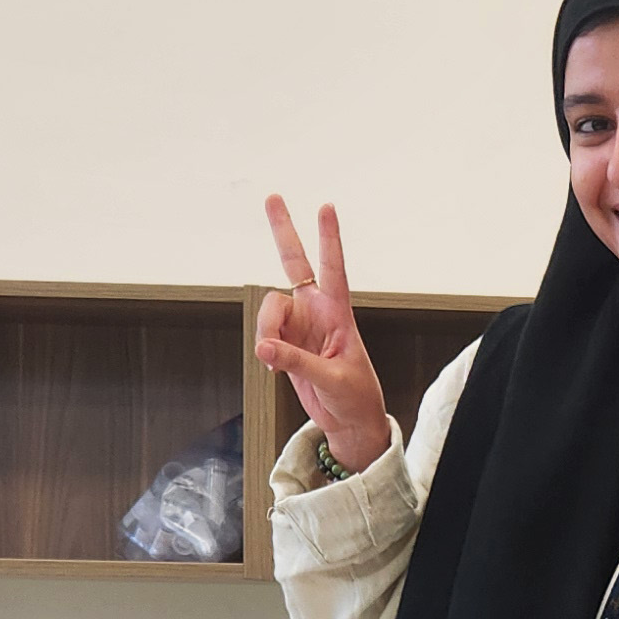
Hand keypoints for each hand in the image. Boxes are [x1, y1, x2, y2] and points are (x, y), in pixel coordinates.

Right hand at [255, 195, 389, 469]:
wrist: (349, 421)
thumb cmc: (354, 398)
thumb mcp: (331, 380)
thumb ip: (296, 361)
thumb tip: (263, 348)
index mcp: (339, 313)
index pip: (333, 268)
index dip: (329, 239)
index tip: (326, 207)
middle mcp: (316, 311)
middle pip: (294, 263)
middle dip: (284, 230)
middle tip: (273, 197)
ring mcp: (298, 324)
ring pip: (268, 310)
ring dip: (267, 333)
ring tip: (277, 362)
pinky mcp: (285, 342)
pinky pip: (264, 335)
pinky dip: (265, 350)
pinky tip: (275, 367)